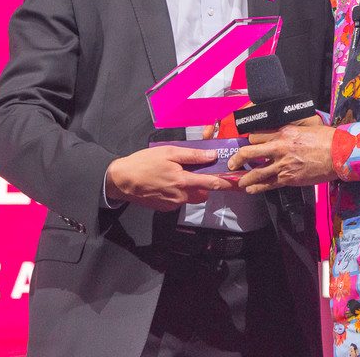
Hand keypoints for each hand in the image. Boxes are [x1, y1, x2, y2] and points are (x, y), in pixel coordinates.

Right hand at [105, 145, 234, 210]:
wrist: (121, 180)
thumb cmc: (143, 163)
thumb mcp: (169, 152)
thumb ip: (193, 155)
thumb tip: (212, 155)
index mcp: (183, 181)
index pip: (213, 184)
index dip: (227, 183)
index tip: (238, 183)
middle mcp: (180, 196)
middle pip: (204, 192)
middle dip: (206, 182)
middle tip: (198, 170)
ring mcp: (173, 204)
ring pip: (193, 196)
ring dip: (193, 187)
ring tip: (179, 173)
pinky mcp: (166, 208)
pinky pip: (181, 200)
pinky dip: (181, 191)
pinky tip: (168, 181)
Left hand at [228, 121, 337, 192]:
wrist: (339, 154)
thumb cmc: (326, 139)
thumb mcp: (303, 128)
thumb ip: (288, 132)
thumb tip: (278, 135)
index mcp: (283, 132)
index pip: (256, 136)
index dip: (250, 141)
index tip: (248, 145)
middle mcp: (279, 148)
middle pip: (249, 152)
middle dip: (237, 159)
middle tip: (232, 163)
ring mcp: (283, 165)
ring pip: (256, 173)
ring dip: (245, 178)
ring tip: (240, 181)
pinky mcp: (289, 179)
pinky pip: (268, 185)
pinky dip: (257, 188)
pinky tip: (251, 189)